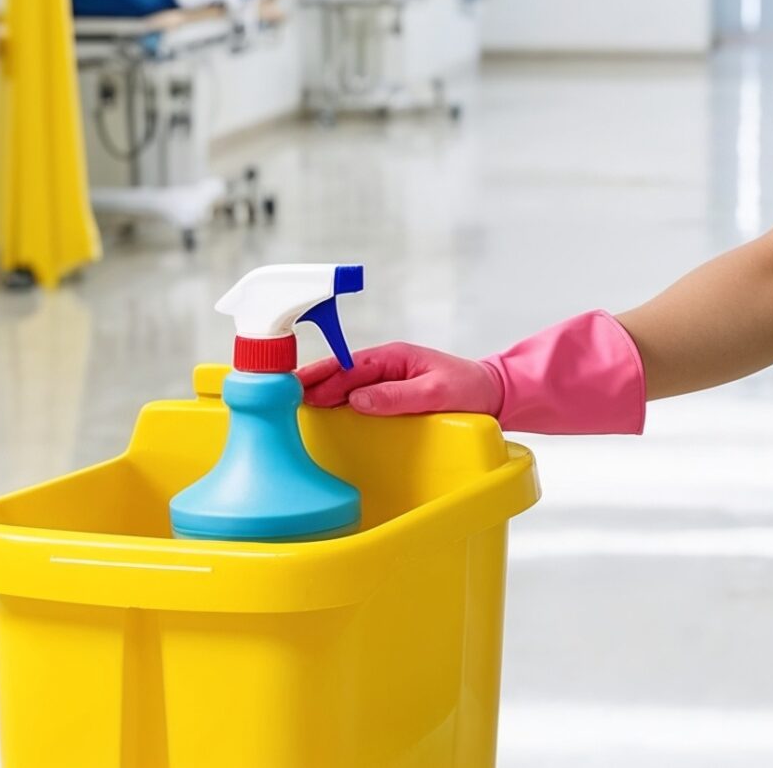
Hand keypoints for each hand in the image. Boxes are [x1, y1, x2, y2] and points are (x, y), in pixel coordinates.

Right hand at [299, 342, 504, 416]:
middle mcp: (386, 365)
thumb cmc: (471, 390)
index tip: (296, 388)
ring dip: (320, 394)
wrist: (494, 396)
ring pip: (344, 385)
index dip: (321, 377)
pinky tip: (322, 416)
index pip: (349, 365)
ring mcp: (386, 380)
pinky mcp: (389, 396)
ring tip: (290, 408)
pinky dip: (336, 403)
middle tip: (278, 399)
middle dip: (310, 384)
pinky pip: (356, 397)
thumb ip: (398, 396)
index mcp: (395, 356)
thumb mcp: (436, 393)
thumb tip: (358, 400)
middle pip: (339, 373)